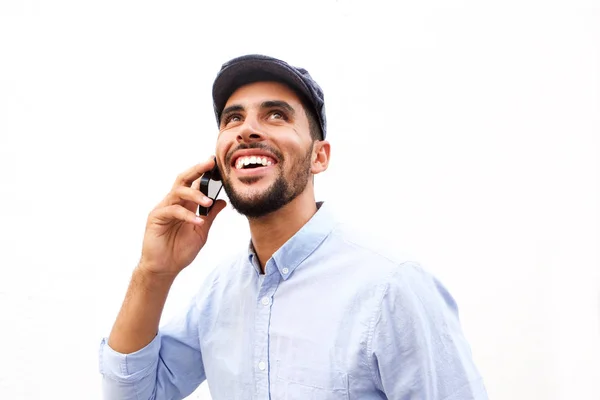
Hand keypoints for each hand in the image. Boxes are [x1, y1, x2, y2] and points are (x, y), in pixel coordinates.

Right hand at [138, 157, 226, 276]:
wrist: (165, 268)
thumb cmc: (180, 251)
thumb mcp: (202, 231)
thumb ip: (210, 215)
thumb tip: (222, 201)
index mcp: (185, 204)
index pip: (194, 183)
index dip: (204, 172)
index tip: (217, 163)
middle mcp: (173, 202)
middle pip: (183, 179)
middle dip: (197, 169)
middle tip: (210, 163)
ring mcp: (163, 208)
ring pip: (178, 192)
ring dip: (195, 194)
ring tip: (208, 202)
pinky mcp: (155, 217)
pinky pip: (173, 210)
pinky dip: (187, 215)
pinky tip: (198, 222)